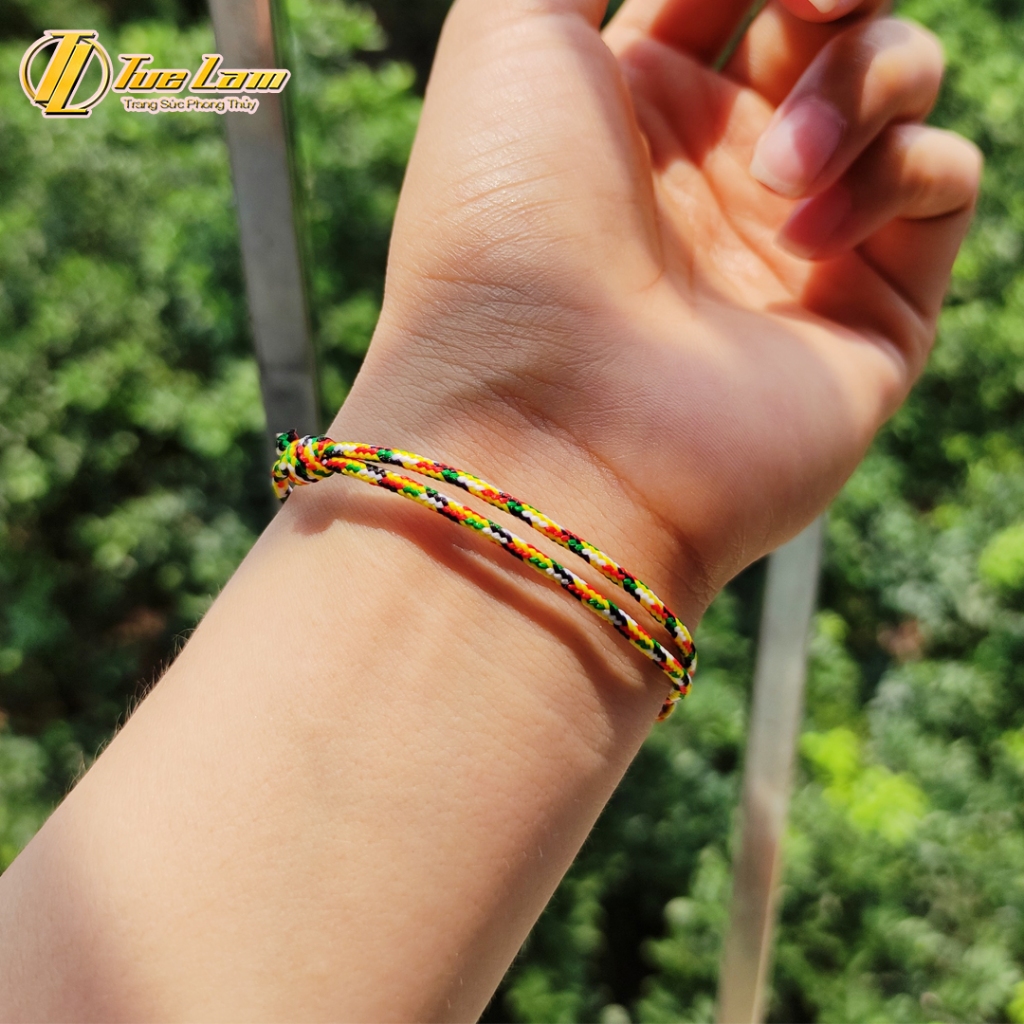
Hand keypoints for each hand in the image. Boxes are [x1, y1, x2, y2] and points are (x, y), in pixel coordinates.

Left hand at [336, 0, 979, 620]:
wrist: (545, 430)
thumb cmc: (503, 230)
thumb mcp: (509, 37)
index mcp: (633, 106)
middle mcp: (716, 172)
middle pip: (827, 18)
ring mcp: (793, 242)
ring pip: (899, 81)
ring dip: (856, 87)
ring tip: (772, 176)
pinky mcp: (867, 313)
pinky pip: (941, 182)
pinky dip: (895, 175)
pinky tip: (805, 234)